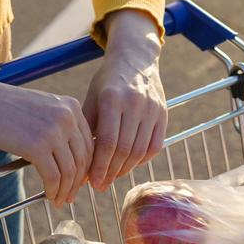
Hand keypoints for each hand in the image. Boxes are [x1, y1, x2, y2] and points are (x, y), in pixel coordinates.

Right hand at [0, 64, 92, 205]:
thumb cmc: (5, 107)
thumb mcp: (42, 108)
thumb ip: (59, 125)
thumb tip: (69, 157)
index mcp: (71, 106)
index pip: (90, 143)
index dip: (86, 166)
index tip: (79, 180)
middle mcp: (68, 117)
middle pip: (83, 159)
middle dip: (78, 182)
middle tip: (70, 196)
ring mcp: (54, 131)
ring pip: (70, 171)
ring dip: (65, 190)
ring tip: (58, 199)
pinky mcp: (38, 146)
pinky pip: (53, 176)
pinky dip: (53, 190)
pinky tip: (49, 196)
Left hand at [84, 9, 165, 191]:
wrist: (135, 59)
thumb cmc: (107, 82)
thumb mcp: (91, 99)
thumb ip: (87, 130)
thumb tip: (80, 165)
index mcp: (112, 99)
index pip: (108, 142)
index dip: (100, 166)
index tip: (92, 182)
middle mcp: (134, 103)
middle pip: (125, 150)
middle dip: (111, 172)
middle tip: (101, 185)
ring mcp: (152, 109)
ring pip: (140, 151)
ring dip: (126, 169)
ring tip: (113, 177)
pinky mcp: (163, 113)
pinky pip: (155, 146)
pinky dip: (142, 160)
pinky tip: (130, 165)